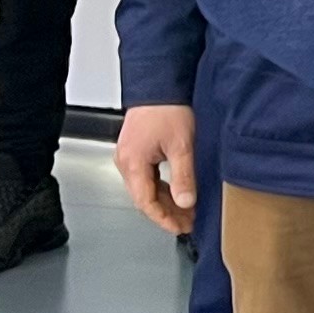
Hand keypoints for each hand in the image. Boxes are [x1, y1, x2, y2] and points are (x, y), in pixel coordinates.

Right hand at [115, 104, 200, 235]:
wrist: (159, 84)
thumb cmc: (167, 110)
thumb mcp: (181, 146)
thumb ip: (183, 177)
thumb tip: (185, 203)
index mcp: (133, 163)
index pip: (145, 203)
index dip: (163, 219)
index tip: (180, 228)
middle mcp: (126, 162)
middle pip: (144, 198)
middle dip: (166, 213)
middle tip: (187, 223)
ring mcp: (129, 157)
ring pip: (146, 189)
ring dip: (165, 202)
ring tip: (187, 212)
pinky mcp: (136, 151)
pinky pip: (147, 178)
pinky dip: (162, 189)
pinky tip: (177, 194)